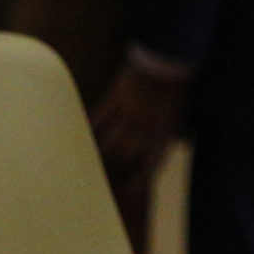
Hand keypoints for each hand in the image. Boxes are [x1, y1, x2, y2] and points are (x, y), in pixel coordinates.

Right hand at [90, 50, 190, 196]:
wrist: (166, 59)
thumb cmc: (174, 85)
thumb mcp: (174, 113)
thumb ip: (161, 132)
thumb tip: (148, 149)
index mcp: (163, 132)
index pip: (150, 165)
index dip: (139, 181)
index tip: (129, 194)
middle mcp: (145, 129)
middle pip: (124, 156)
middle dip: (113, 167)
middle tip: (99, 179)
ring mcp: (128, 116)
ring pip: (107, 143)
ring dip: (96, 152)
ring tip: (84, 161)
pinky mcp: (113, 102)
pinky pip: (96, 121)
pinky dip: (87, 130)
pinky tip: (78, 136)